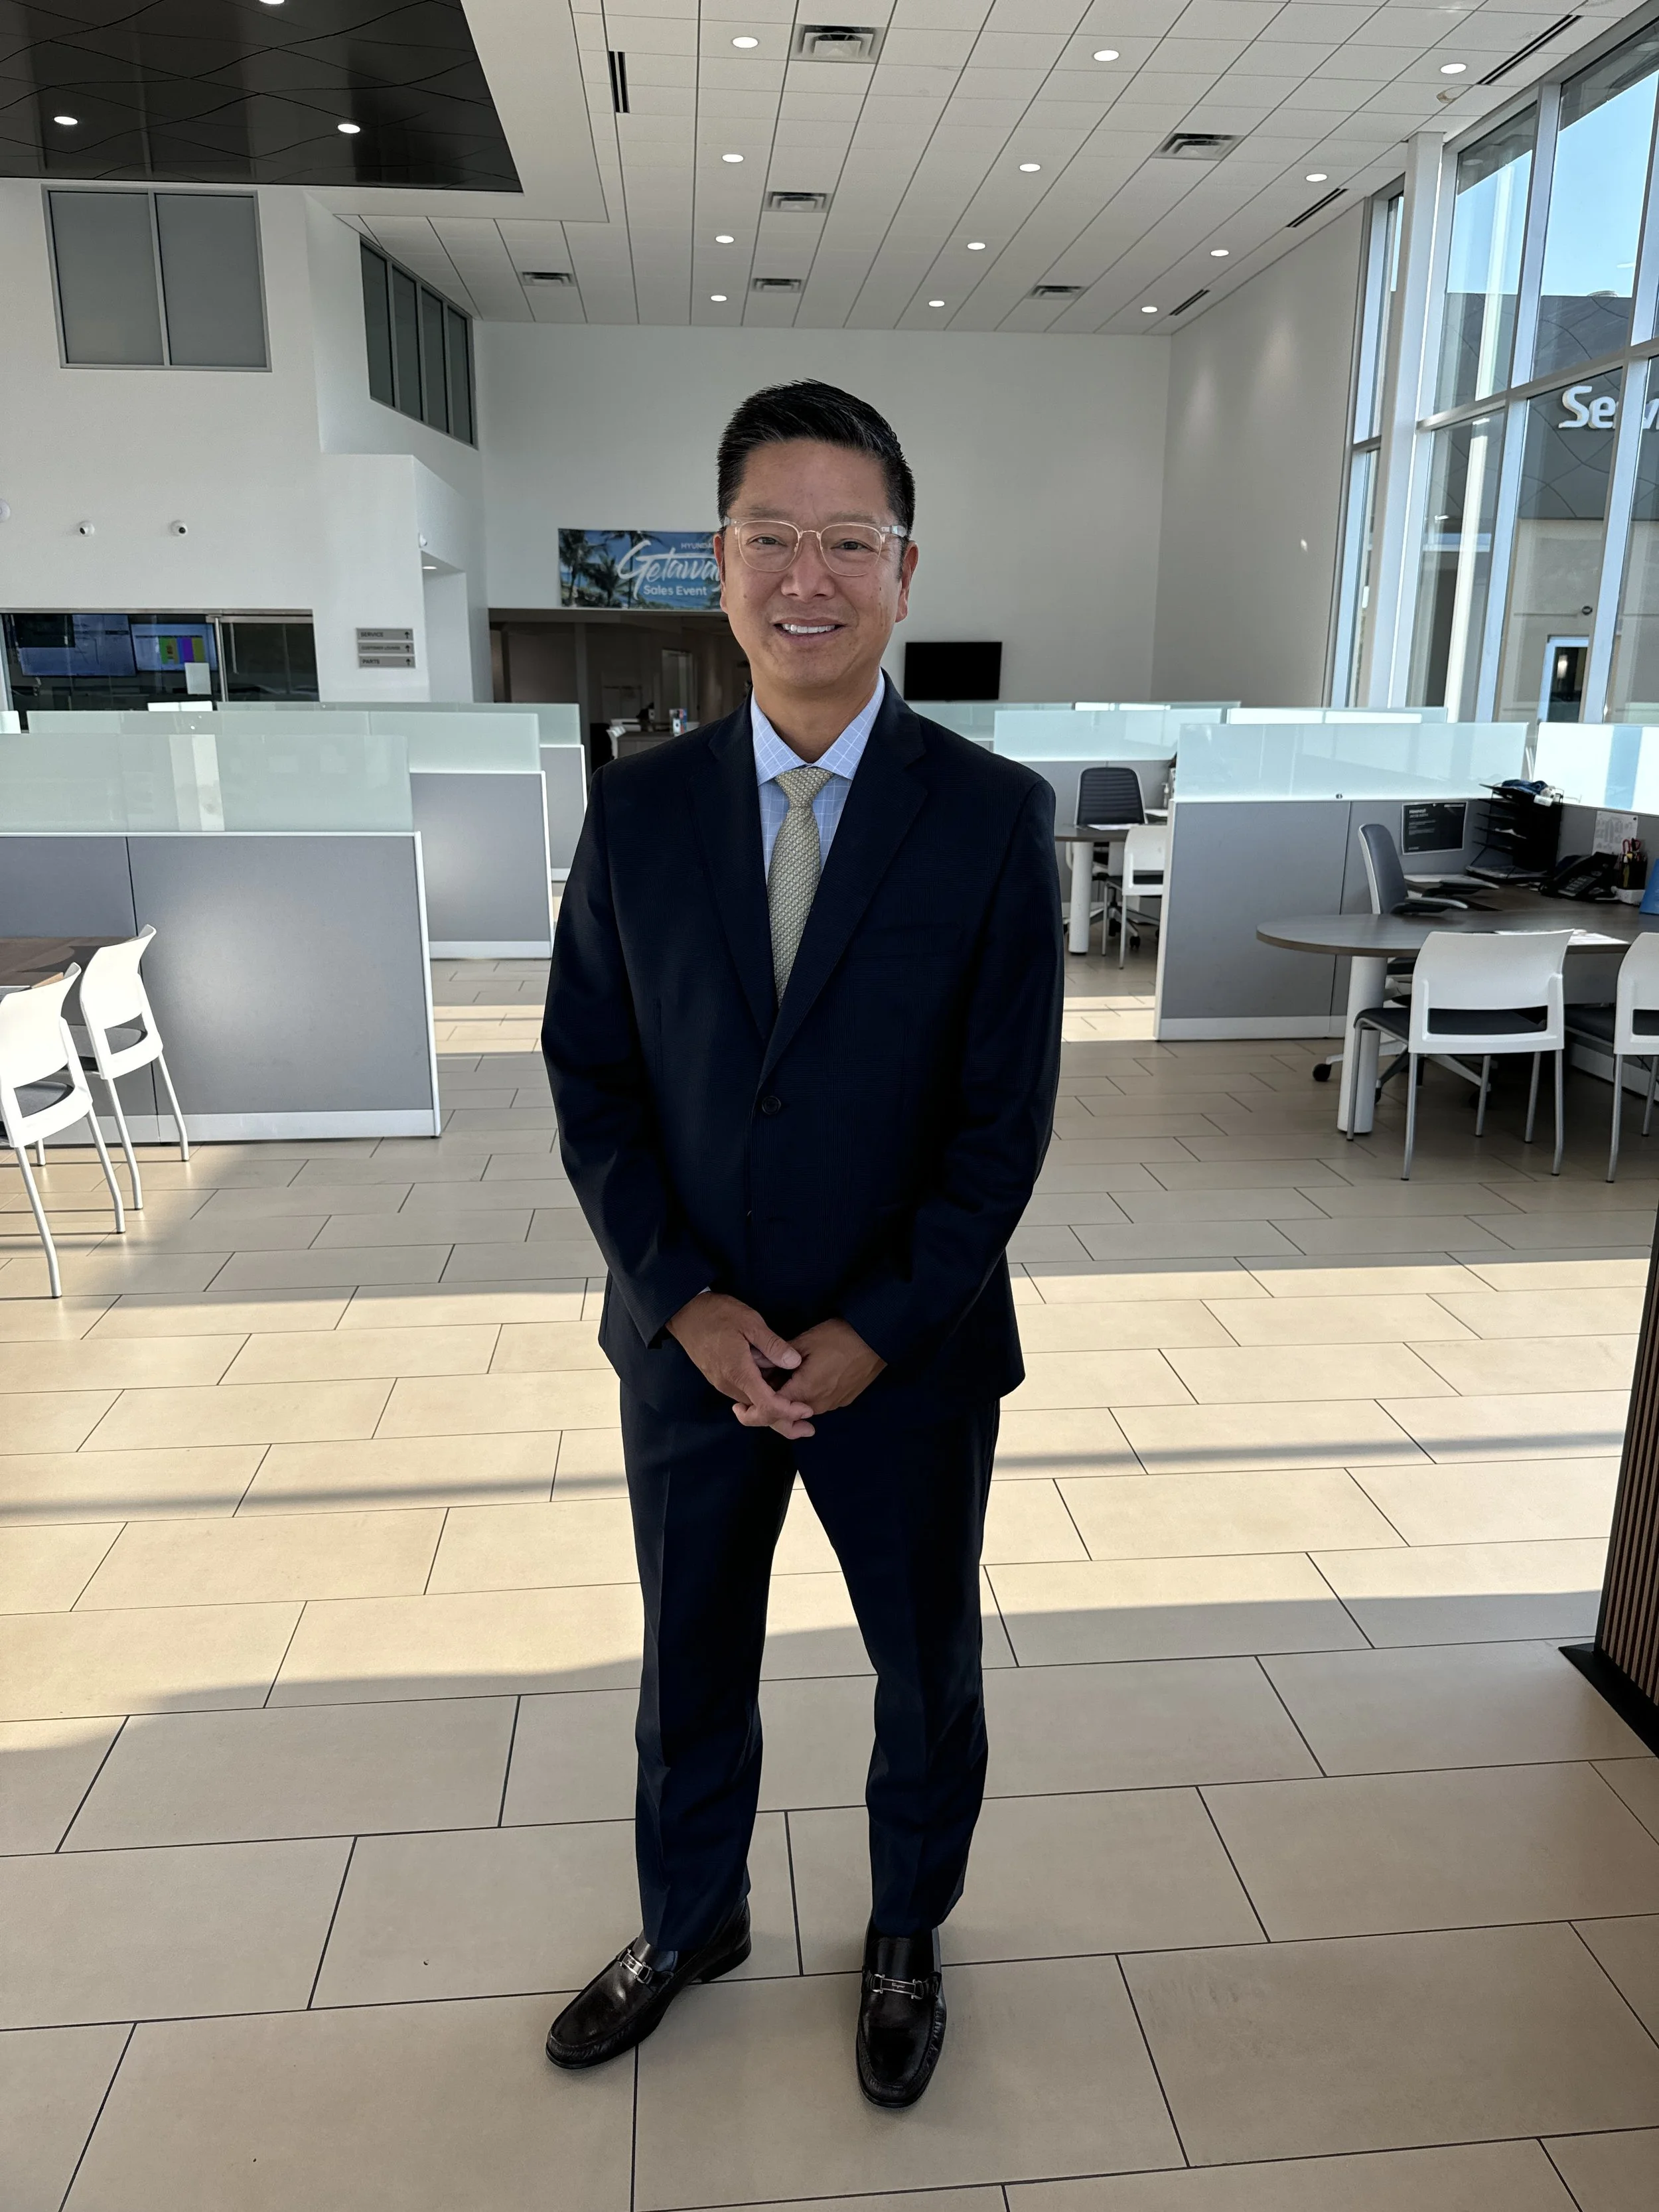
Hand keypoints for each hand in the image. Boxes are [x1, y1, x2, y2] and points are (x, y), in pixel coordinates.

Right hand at [666, 1292, 814, 1437]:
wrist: (685, 1312)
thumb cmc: (717, 1314)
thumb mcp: (750, 1322)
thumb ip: (772, 1345)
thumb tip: (795, 1363)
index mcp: (738, 1372)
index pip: (765, 1405)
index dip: (788, 1411)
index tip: (807, 1409)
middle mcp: (729, 1385)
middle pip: (759, 1414)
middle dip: (785, 1421)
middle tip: (808, 1427)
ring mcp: (723, 1384)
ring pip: (751, 1407)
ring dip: (774, 1412)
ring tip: (797, 1410)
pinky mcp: (720, 1379)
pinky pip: (744, 1397)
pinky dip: (762, 1401)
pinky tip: (777, 1393)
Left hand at [744, 1318, 883, 1434]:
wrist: (876, 1338)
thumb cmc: (839, 1336)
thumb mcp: (804, 1342)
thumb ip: (779, 1359)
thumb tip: (761, 1367)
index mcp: (804, 1391)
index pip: (771, 1411)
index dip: (753, 1409)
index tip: (740, 1405)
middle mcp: (817, 1405)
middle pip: (786, 1414)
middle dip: (770, 1404)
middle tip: (754, 1393)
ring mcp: (832, 1404)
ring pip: (801, 1410)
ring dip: (788, 1400)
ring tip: (779, 1380)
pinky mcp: (843, 1401)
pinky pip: (816, 1404)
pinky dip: (804, 1396)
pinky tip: (801, 1379)